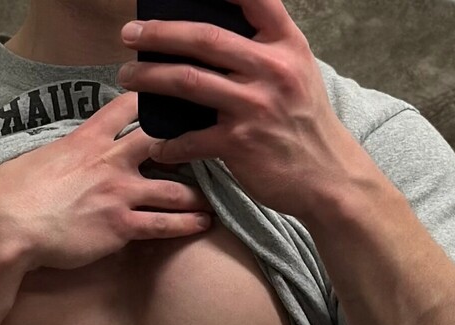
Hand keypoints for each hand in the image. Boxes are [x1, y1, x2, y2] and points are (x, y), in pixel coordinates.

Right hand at [0, 91, 215, 271]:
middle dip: (187, 145)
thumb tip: (52, 159)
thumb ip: (55, 155)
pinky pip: (164, 225)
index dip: (149, 101)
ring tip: (211, 200)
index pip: (126, 107)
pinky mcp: (122, 226)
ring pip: (173, 189)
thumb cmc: (9, 195)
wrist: (8, 227)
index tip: (165, 100)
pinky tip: (203, 224)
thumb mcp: (32, 160)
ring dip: (196, 195)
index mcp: (87, 139)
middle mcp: (110, 161)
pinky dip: (186, 225)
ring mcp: (120, 194)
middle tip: (205, 150)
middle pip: (163, 143)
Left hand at [116, 0, 371, 220]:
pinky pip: (191, 139)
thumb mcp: (297, 73)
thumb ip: (264, 51)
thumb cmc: (305, 123)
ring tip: (126, 76)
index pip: (254, 0)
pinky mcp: (240, 143)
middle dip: (159, 33)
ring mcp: (254, 106)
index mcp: (286, 46)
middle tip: (130, 33)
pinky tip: (158, 145)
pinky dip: (169, 144)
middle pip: (204, 38)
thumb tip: (213, 38)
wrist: (327, 176)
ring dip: (150, 77)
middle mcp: (271, 69)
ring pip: (188, 81)